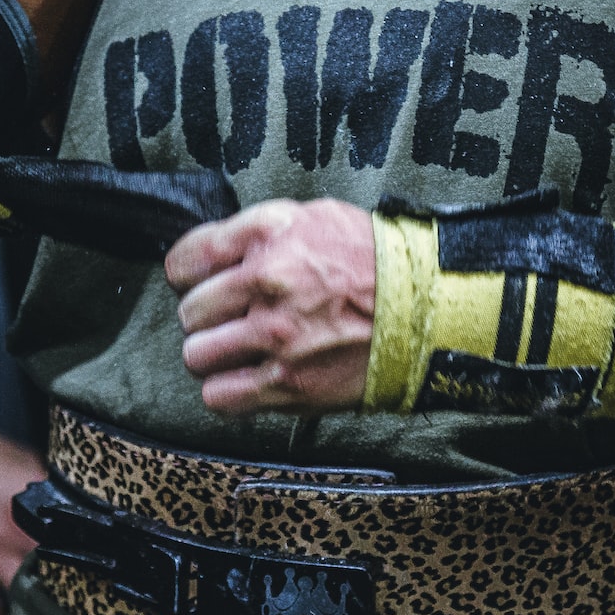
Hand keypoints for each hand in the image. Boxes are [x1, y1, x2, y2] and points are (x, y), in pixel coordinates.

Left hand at [167, 199, 376, 416]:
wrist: (426, 308)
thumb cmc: (372, 262)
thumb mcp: (313, 217)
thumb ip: (256, 231)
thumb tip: (209, 254)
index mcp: (270, 237)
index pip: (187, 260)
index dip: (189, 275)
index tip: (201, 283)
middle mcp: (268, 284)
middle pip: (190, 312)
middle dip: (207, 317)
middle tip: (234, 318)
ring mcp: (276, 337)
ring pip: (198, 356)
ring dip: (214, 356)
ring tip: (240, 351)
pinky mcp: (289, 383)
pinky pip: (221, 397)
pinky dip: (227, 391)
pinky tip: (249, 378)